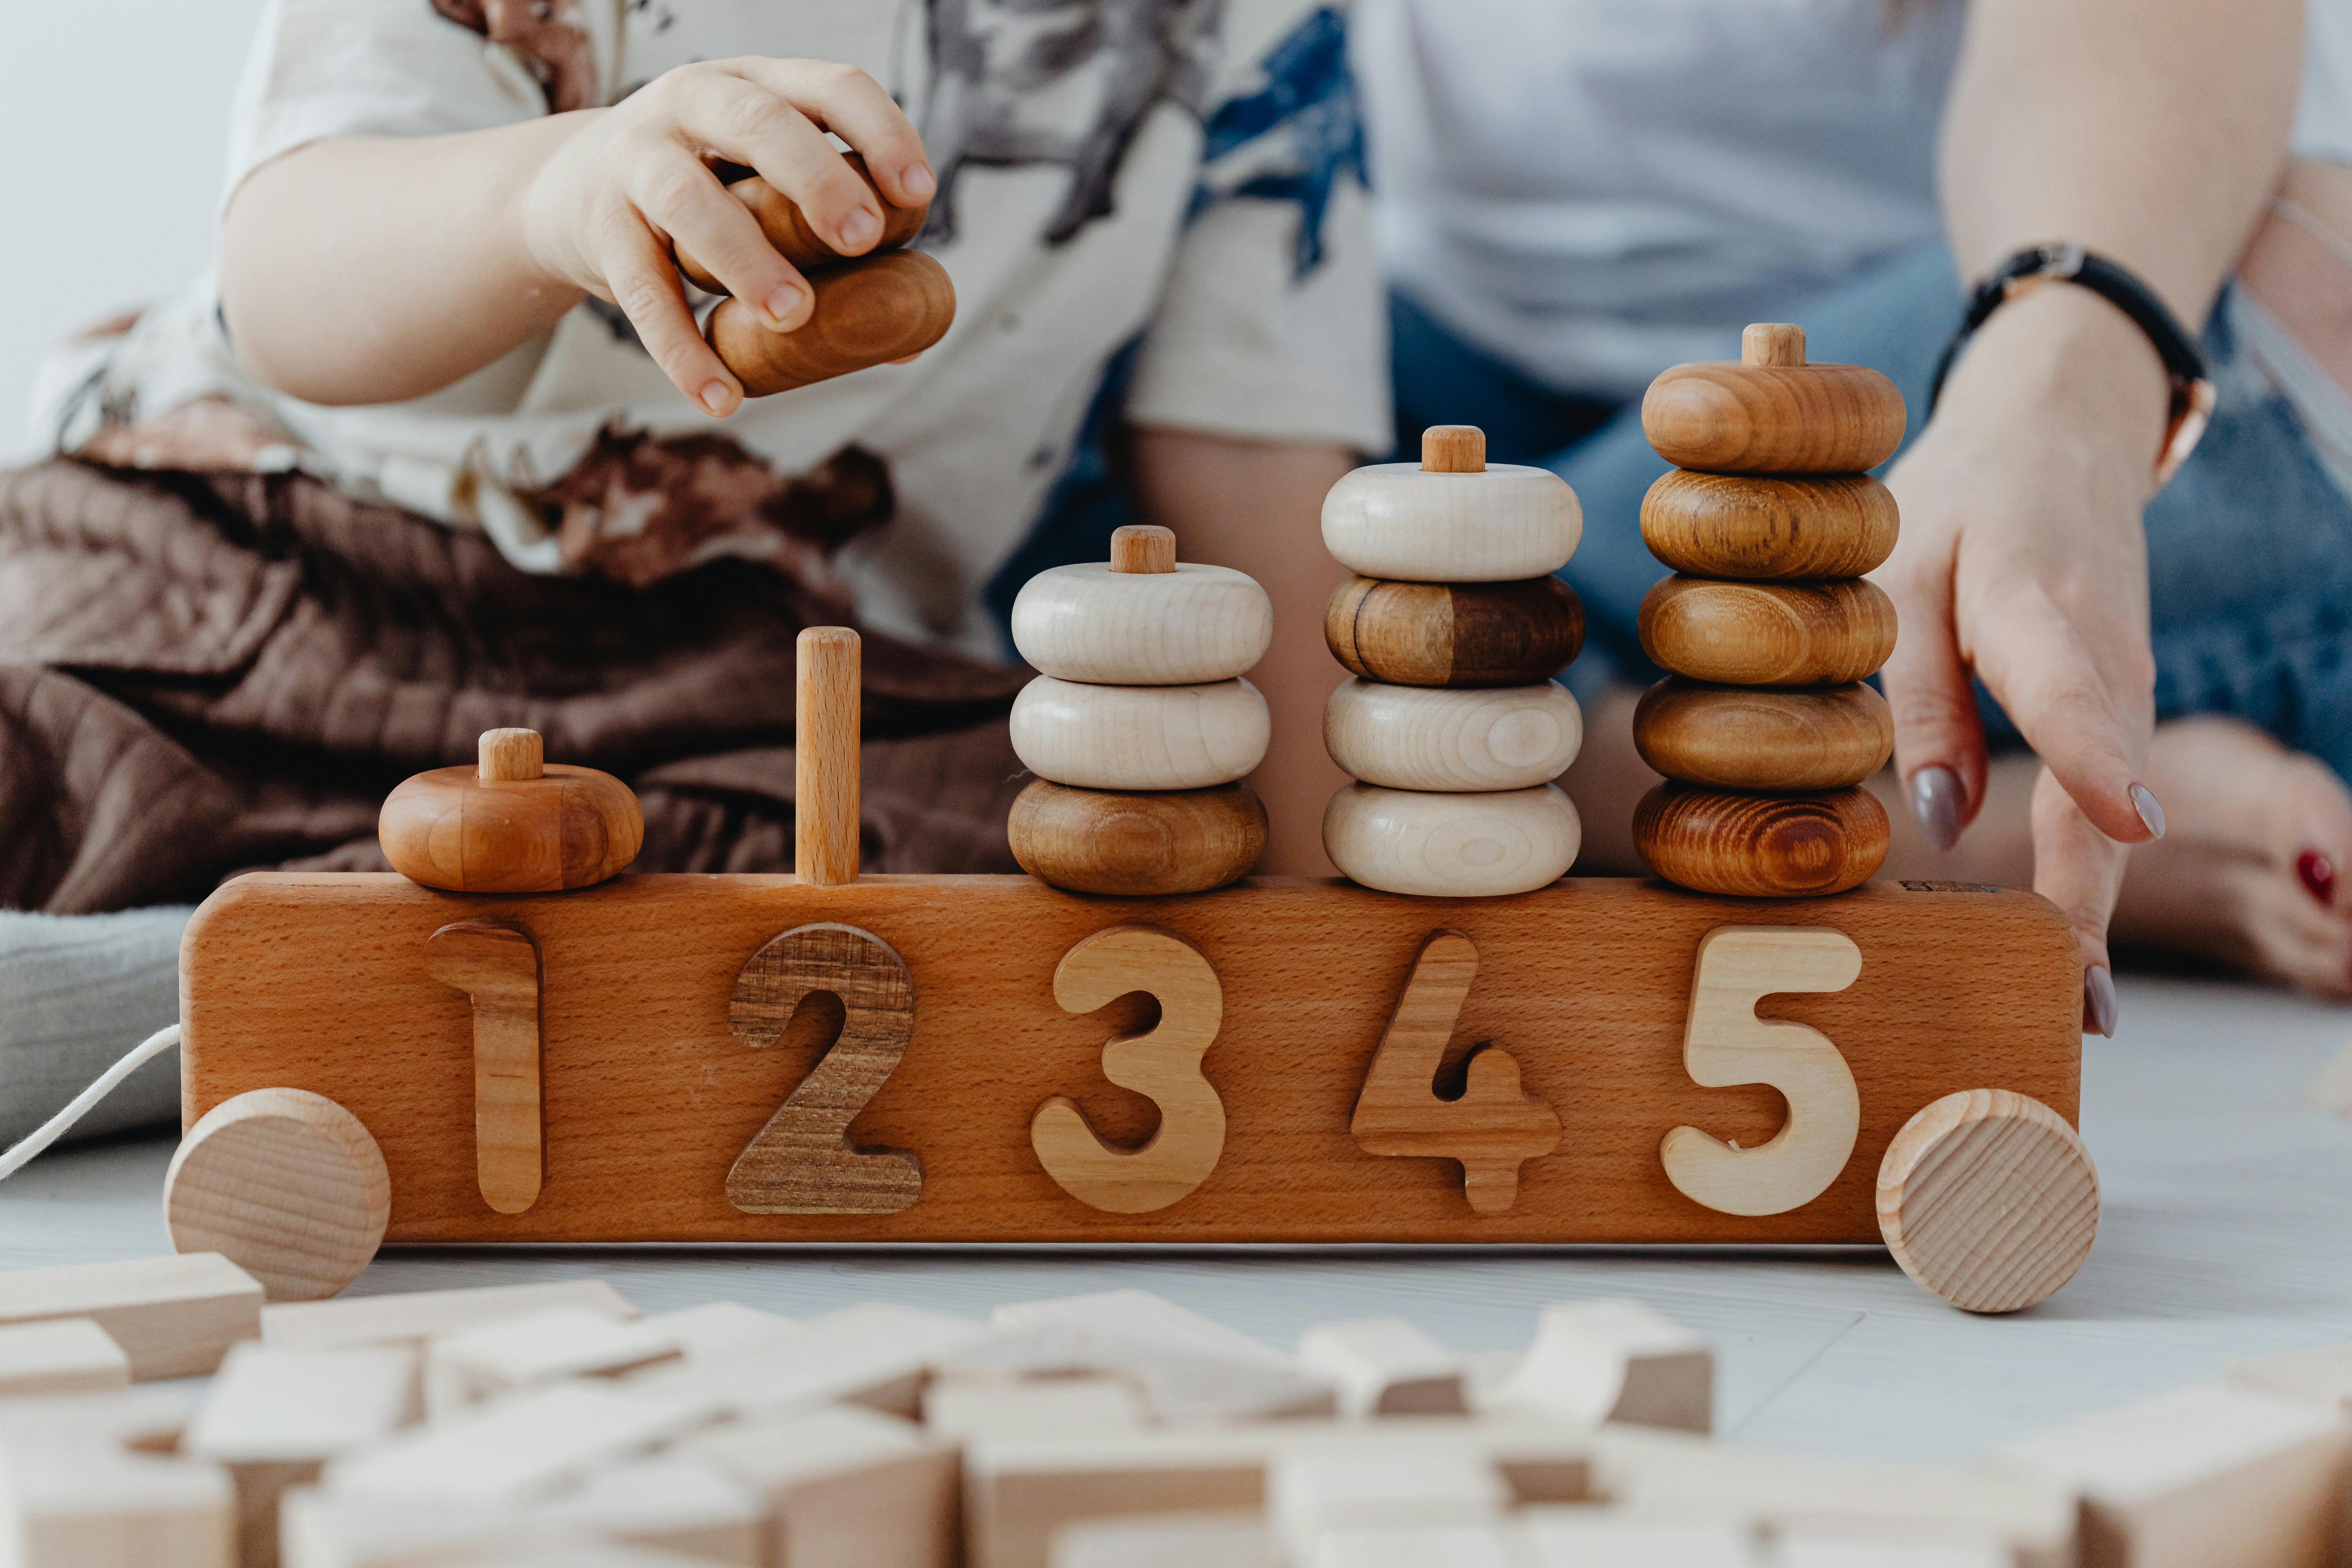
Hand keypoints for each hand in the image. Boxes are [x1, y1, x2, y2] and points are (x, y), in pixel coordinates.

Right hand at [519, 58, 933, 415]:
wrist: (567, 193)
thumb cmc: (701, 191)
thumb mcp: (759, 189)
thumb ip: (827, 244)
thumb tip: (910, 336)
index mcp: (755, 85)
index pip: (830, 87)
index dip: (880, 133)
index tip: (918, 194)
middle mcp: (691, 103)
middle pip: (758, 121)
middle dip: (816, 178)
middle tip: (862, 241)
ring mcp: (635, 159)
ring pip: (689, 199)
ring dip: (746, 258)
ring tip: (792, 315)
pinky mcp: (598, 225)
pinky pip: (640, 290)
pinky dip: (681, 349)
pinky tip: (721, 396)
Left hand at [1876, 283, 2171, 1031]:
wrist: (2057, 434)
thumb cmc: (1960, 502)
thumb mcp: (1903, 574)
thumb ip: (1913, 694)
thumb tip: (1933, 819)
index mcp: (2040, 607)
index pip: (2071, 692)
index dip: (2094, 761)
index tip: (2126, 827)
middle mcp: (2106, 659)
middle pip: (2103, 794)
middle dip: (2091, 900)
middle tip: (2078, 1005)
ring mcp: (2127, 687)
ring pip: (2114, 812)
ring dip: (2094, 905)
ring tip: (2075, 1006)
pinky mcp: (2122, 705)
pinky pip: (2108, 800)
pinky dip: (2090, 872)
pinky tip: (2066, 944)